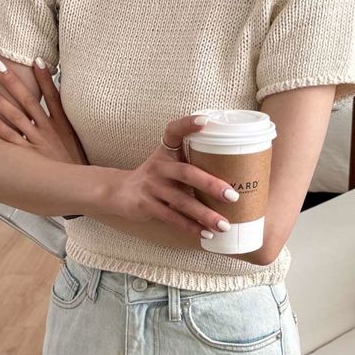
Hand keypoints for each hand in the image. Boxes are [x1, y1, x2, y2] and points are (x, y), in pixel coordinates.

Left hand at [0, 57, 88, 164]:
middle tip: (0, 66)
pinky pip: (9, 137)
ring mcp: (37, 142)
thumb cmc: (77, 165)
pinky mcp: (28, 156)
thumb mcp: (78, 141)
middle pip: (29, 101)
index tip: (37, 60)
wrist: (80, 187)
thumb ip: (70, 123)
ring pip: (15, 117)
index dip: (45, 78)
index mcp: (63, 125)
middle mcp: (48, 131)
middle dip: (13, 83)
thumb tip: (64, 106)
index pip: (53, 96)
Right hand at [103, 114, 240, 239]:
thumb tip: (235, 174)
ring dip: (205, 214)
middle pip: (187, 173)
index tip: (205, 121)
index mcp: (166, 151)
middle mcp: (159, 166)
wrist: (119, 192)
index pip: (174, 131)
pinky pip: (172, 218)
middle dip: (211, 185)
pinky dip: (190, 227)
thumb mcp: (169, 163)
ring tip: (224, 225)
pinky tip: (206, 234)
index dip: (188, 124)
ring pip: (181, 201)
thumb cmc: (157, 177)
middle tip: (233, 196)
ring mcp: (151, 186)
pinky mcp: (146, 205)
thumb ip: (192, 163)